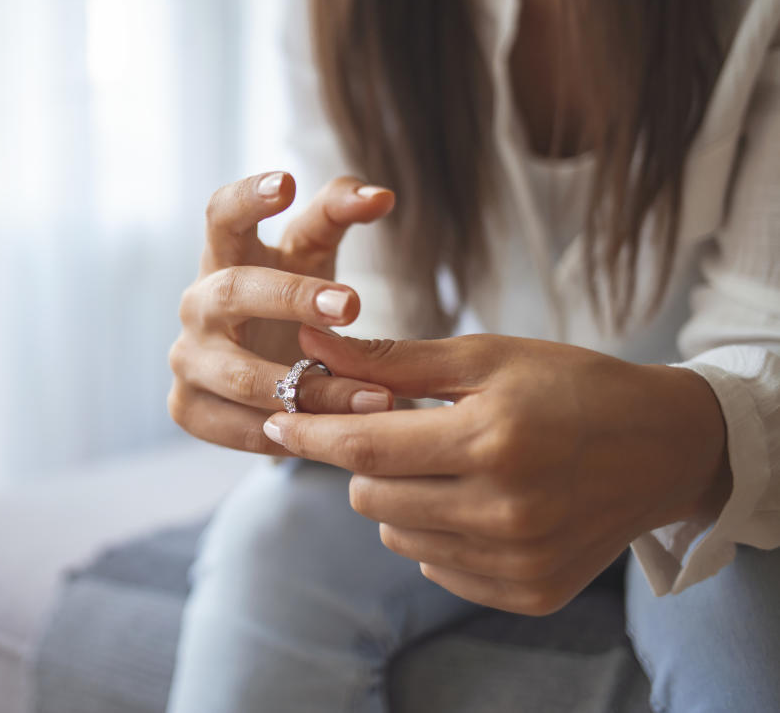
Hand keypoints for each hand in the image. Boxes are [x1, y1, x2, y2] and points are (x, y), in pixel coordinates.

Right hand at [167, 172, 396, 454]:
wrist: (261, 370)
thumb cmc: (289, 298)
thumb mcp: (313, 253)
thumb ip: (341, 213)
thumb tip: (383, 195)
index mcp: (223, 255)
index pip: (220, 214)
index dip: (247, 196)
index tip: (287, 183)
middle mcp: (195, 304)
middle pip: (232, 292)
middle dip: (290, 298)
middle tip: (351, 304)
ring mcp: (186, 358)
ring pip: (242, 376)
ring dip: (311, 389)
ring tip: (376, 397)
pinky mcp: (187, 408)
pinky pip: (238, 427)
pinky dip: (287, 433)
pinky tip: (333, 437)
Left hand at [264, 327, 731, 613]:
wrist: (663, 448)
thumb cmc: (569, 387)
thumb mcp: (485, 357)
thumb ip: (392, 361)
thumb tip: (309, 346)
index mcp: (494, 441)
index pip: (365, 448)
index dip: (310, 433)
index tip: (276, 419)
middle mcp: (506, 513)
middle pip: (371, 498)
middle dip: (366, 461)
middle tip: (400, 430)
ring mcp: (519, 561)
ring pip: (397, 537)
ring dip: (400, 499)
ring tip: (447, 464)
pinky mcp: (530, 593)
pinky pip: (437, 568)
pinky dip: (438, 534)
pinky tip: (476, 501)